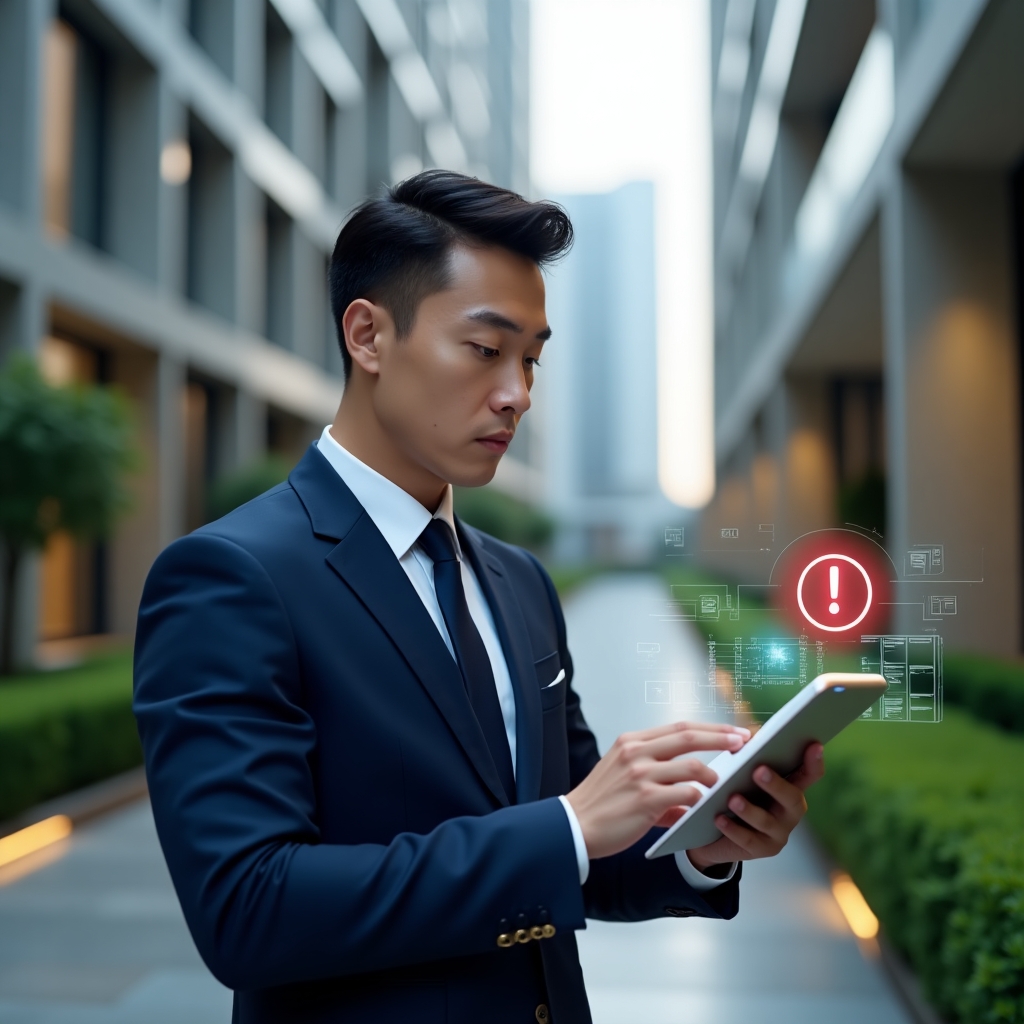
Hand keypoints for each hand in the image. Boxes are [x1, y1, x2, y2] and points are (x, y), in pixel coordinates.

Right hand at [565, 721, 750, 860]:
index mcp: (631, 741)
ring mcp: (641, 774)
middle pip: (689, 736)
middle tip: (743, 741)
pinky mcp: (646, 799)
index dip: (710, 728)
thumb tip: (691, 794)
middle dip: (721, 737)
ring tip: (721, 785)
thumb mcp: (624, 776)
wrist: (574, 826)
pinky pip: (686, 794)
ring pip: (693, 766)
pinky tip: (702, 807)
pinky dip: (699, 799)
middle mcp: (636, 752)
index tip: (731, 731)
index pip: (679, 727)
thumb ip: (657, 778)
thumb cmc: (600, 804)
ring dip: (713, 776)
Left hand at [686, 742, 824, 870]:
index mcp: (790, 788)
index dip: (814, 762)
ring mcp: (778, 833)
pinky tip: (719, 818)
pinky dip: (732, 828)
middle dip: (776, 784)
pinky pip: (747, 839)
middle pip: (792, 798)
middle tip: (759, 770)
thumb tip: (747, 737)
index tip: (814, 745)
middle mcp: (790, 812)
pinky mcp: (761, 850)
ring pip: (767, 821)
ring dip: (749, 809)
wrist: (714, 832)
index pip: (808, 775)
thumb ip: (749, 757)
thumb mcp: (741, 774)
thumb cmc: (735, 793)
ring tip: (733, 798)